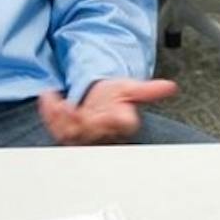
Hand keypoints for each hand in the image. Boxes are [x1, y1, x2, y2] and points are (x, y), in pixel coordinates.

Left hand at [38, 78, 177, 144]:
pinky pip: (54, 126)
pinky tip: (49, 95)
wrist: (94, 98)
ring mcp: (81, 132)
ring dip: (63, 119)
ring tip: (60, 104)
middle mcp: (101, 131)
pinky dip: (49, 111)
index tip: (119, 112)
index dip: (119, 121)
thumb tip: (170, 86)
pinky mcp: (64, 129)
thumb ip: (148, 90)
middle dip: (85, 123)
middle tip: (77, 110)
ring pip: (72, 133)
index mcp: (120, 122)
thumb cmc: (113, 96)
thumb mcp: (130, 89)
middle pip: (94, 132)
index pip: (123, 125)